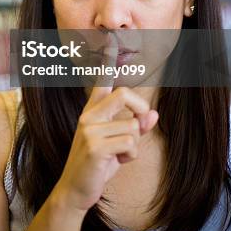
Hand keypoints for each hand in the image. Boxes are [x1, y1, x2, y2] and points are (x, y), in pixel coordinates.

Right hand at [54, 33, 158, 211]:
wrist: (76, 190)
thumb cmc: (98, 165)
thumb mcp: (119, 144)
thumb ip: (136, 127)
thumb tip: (154, 115)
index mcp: (93, 111)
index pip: (102, 81)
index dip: (107, 61)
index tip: (112, 40)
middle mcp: (89, 115)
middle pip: (125, 94)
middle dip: (140, 109)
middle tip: (139, 126)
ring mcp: (89, 129)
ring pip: (132, 126)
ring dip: (133, 145)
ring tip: (119, 156)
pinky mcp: (94, 146)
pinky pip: (129, 142)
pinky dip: (130, 155)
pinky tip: (116, 163)